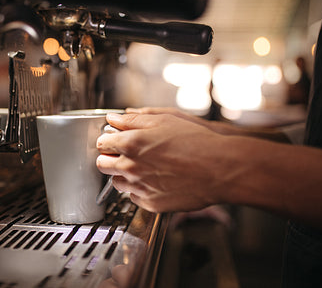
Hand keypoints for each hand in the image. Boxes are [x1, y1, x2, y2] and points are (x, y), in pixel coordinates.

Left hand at [96, 113, 227, 212]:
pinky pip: (134, 197)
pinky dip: (140, 190)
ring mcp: (139, 187)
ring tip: (144, 168)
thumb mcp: (163, 120)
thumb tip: (113, 119)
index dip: (108, 140)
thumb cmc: (195, 142)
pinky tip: (155, 181)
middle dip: (110, 158)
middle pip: (103, 165)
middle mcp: (131, 167)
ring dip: (124, 175)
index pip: (102, 144)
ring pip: (117, 183)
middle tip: (125, 155)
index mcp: (131, 144)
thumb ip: (132, 120)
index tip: (113, 140)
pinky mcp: (150, 204)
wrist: (219, 169)